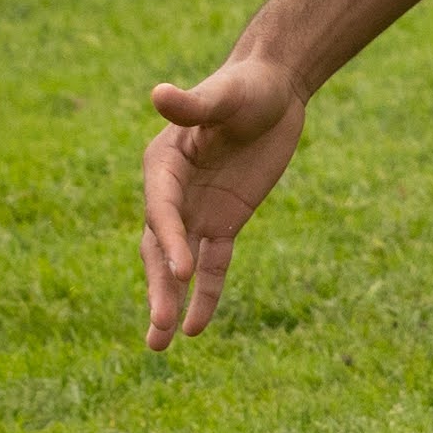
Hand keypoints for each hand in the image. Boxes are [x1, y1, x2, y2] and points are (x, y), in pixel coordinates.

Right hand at [142, 52, 309, 348]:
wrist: (274, 90)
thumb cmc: (245, 86)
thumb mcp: (224, 94)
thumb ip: (193, 105)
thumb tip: (158, 93)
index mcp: (164, 164)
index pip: (162, 209)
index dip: (170, 239)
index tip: (182, 271)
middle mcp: (174, 194)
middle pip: (161, 247)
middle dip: (160, 287)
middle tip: (159, 329)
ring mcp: (198, 212)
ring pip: (180, 265)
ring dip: (170, 301)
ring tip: (159, 346)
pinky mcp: (225, 223)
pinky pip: (214, 265)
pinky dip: (206, 295)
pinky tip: (197, 328)